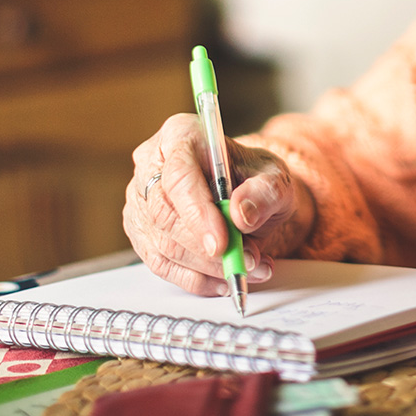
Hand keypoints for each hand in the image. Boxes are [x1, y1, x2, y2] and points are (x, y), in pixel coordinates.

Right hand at [123, 113, 315, 295]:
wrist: (247, 194)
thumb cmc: (254, 177)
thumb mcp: (275, 176)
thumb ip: (265, 191)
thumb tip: (241, 213)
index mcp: (180, 134)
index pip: (179, 176)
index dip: (197, 213)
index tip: (221, 243)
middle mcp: (152, 164)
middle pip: (166, 213)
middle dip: (206, 247)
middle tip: (244, 261)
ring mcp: (140, 200)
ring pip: (162, 244)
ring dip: (207, 267)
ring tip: (246, 268)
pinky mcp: (141, 232)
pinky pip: (161, 265)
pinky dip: (195, 279)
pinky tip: (223, 281)